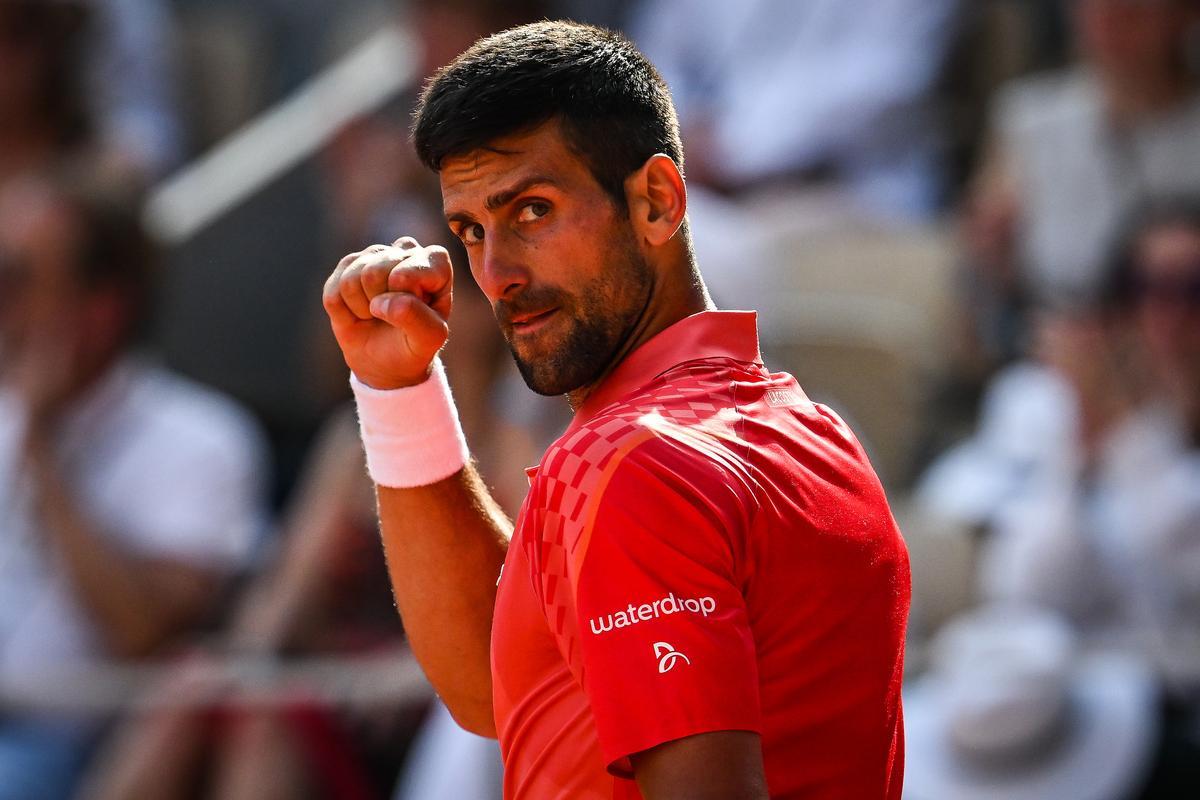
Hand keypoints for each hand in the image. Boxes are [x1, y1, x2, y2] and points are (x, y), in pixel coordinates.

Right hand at [322, 237, 452, 388]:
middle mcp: (404, 250)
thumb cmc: (416, 343)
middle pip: (373, 272)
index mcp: (434, 262)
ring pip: (350, 281)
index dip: (404, 301)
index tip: (417, 314)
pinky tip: (360, 313)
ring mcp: (373, 255)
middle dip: (380, 306)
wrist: (389, 360)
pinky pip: (333, 294)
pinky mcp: (346, 266)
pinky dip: (344, 314)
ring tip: (378, 314)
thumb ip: (417, 318)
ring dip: (363, 309)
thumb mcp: (429, 339)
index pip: (406, 274)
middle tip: (393, 317)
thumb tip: (383, 302)